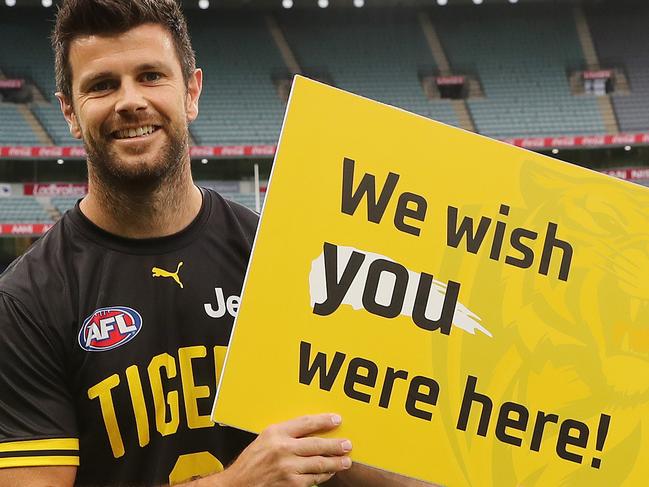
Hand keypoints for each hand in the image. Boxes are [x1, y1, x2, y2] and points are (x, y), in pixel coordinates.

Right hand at [219, 413, 352, 486]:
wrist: (238, 484)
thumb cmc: (251, 462)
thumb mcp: (265, 439)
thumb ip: (286, 434)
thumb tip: (311, 430)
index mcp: (276, 433)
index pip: (306, 423)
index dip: (324, 421)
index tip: (337, 420)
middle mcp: (282, 449)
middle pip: (317, 444)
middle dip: (335, 445)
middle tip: (347, 444)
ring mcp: (287, 468)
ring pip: (319, 464)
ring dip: (335, 463)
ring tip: (345, 461)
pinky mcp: (291, 485)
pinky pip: (313, 479)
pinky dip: (324, 476)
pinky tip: (329, 473)